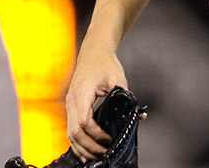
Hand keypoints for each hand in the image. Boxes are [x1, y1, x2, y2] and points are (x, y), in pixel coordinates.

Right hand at [66, 40, 128, 159]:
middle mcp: (72, 100)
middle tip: (104, 153)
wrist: (93, 51)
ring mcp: (69, 104)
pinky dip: (77, 142)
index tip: (109, 139)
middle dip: (89, 146)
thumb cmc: (104, 63)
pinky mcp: (71, 106)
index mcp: (82, 93)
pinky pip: (70, 128)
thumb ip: (127, 98)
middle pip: (74, 132)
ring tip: (95, 157)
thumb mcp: (118, 79)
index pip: (84, 121)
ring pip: (69, 133)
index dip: (96, 135)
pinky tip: (85, 150)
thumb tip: (139, 116)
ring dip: (82, 147)